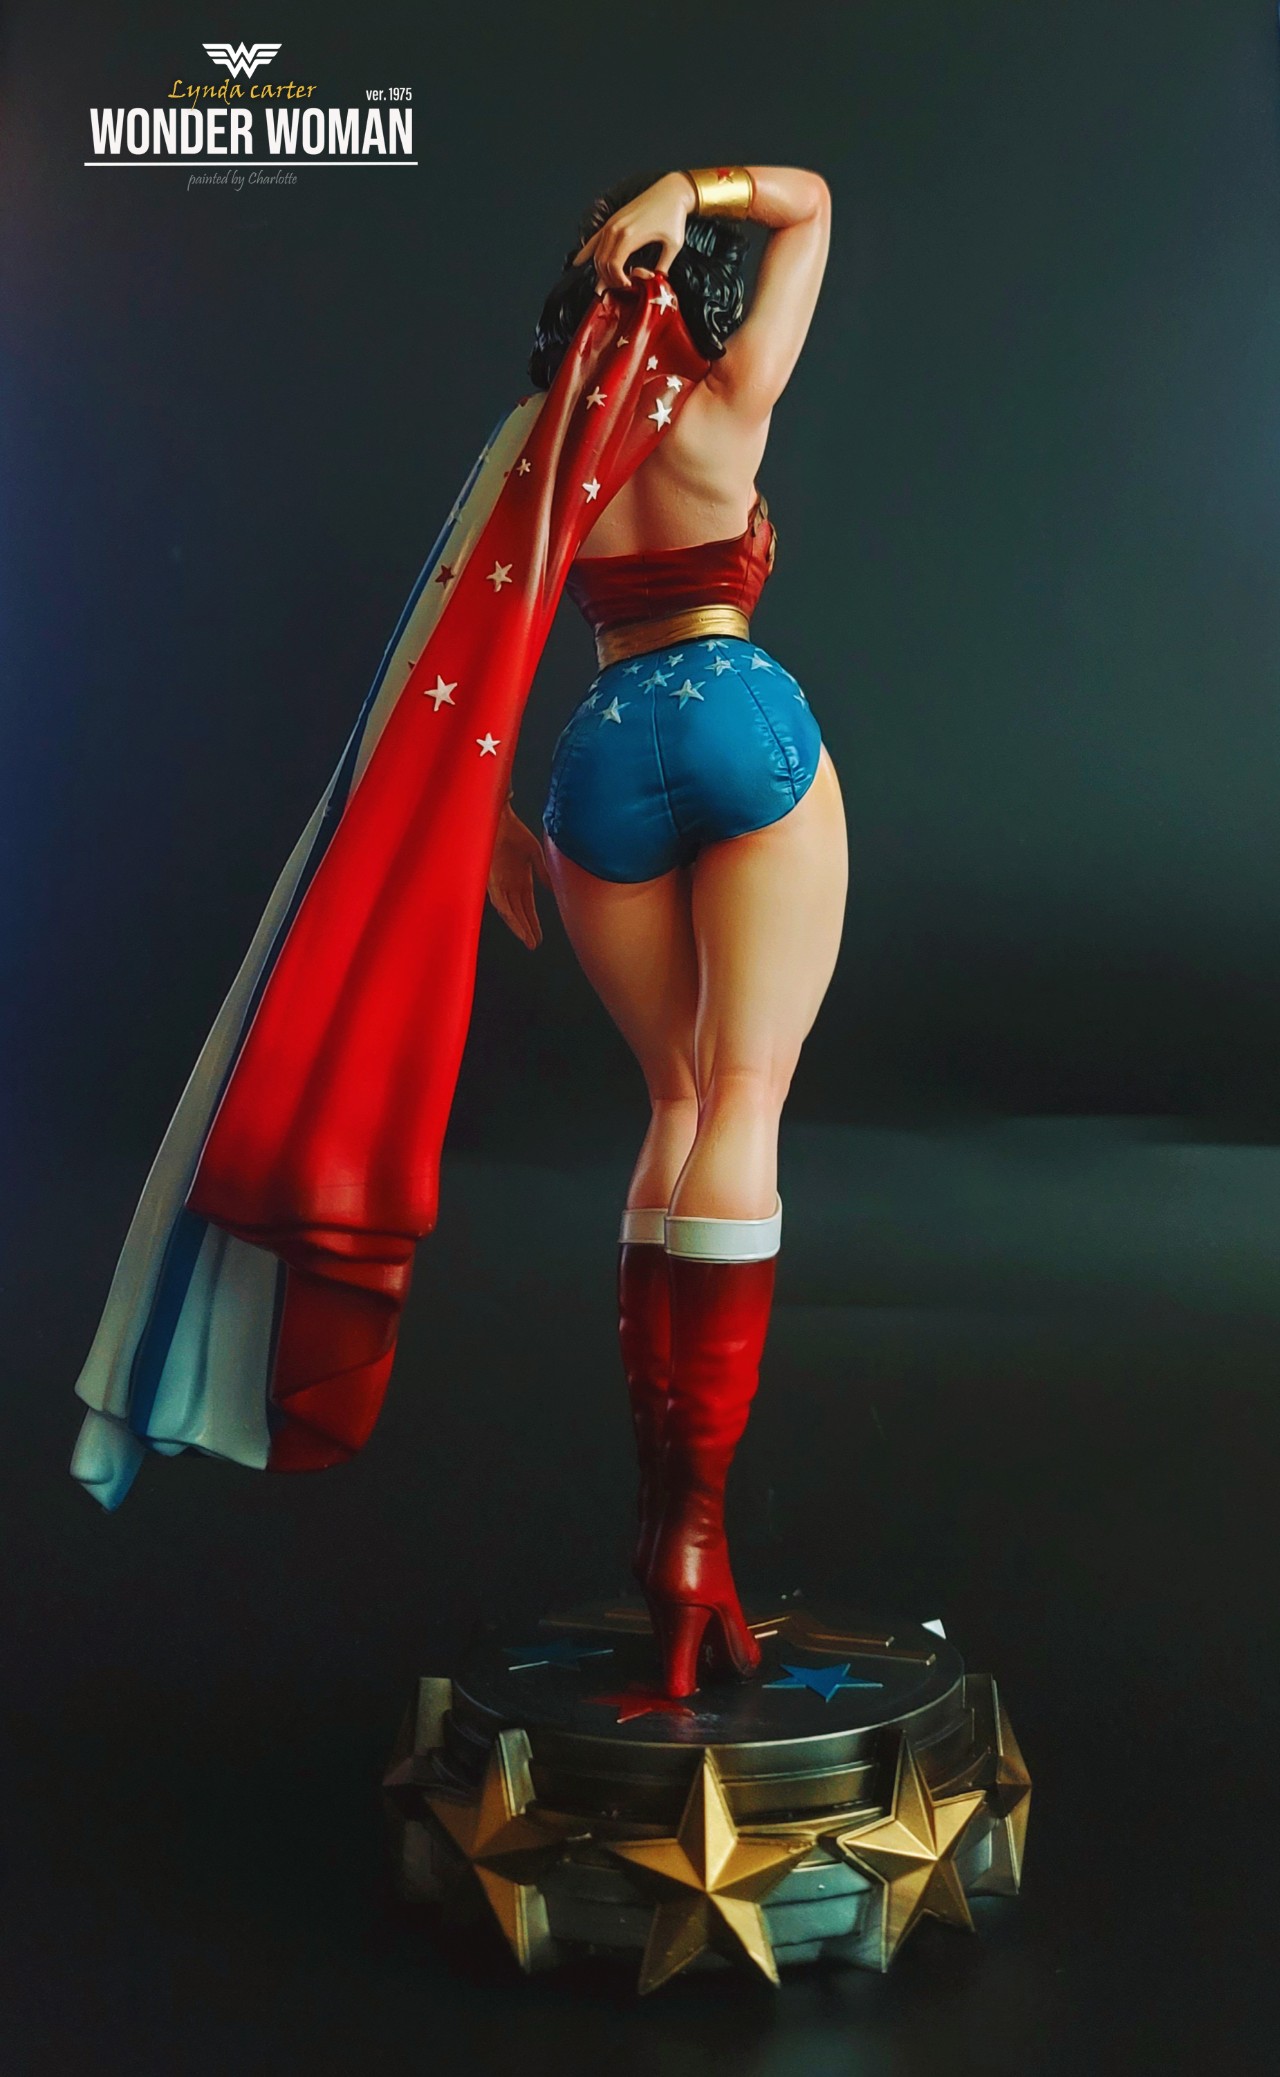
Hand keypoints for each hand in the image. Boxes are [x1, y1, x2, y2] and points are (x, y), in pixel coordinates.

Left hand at [487, 804, 550, 949]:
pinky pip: (496, 898)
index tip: (539, 938)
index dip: (533, 923)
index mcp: (521, 881)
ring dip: (516, 925)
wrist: (500, 817)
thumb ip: (543, 871)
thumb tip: (553, 888)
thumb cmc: (514, 830)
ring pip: (507, 910)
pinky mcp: (489, 878)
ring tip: (525, 938)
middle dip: (525, 929)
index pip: (527, 908)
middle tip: (533, 945)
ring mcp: (498, 883)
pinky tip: (511, 919)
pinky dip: (504, 910)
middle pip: (518, 913)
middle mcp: (509, 885)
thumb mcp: (534, 852)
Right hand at [572, 172, 692, 294]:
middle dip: (609, 279)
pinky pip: (594, 240)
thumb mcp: (673, 245)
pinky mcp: (612, 221)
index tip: (629, 286)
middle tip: (622, 286)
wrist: (671, 192)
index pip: (613, 266)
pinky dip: (586, 253)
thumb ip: (663, 266)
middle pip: (602, 262)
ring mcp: (612, 224)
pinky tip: (578, 263)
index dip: (618, 281)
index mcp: (629, 235)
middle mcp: (616, 229)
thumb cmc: (674, 216)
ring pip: (597, 254)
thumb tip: (655, 283)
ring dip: (601, 270)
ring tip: (612, 280)